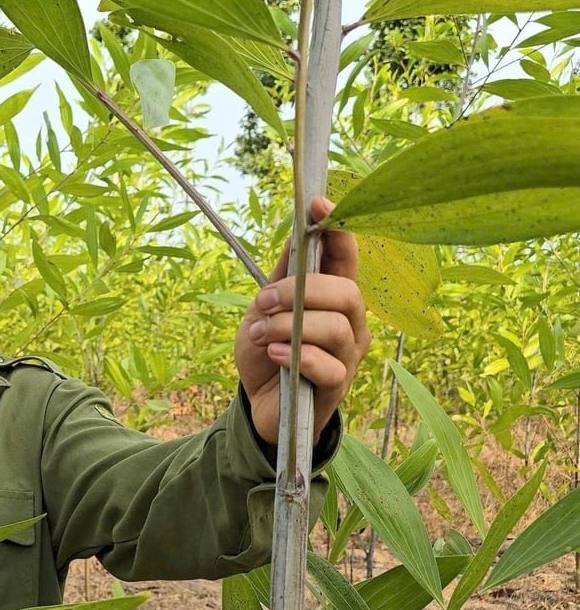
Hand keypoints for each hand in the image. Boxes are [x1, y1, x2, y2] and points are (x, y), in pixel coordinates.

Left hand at [234, 197, 370, 444]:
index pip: (347, 258)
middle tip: (264, 301)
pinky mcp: (337, 387)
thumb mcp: (265, 309)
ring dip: (289, 325)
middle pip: (347, 292)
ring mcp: (347, 356)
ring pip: (336, 327)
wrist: (258, 405)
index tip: (317, 204)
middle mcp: (351, 324)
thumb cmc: (267, 352)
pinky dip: (296, 356)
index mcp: (334, 298)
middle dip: (301, 291)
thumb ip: (282, 277)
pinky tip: (274, 355)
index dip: (337, 230)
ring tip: (260, 334)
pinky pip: (328, 365)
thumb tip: (296, 233)